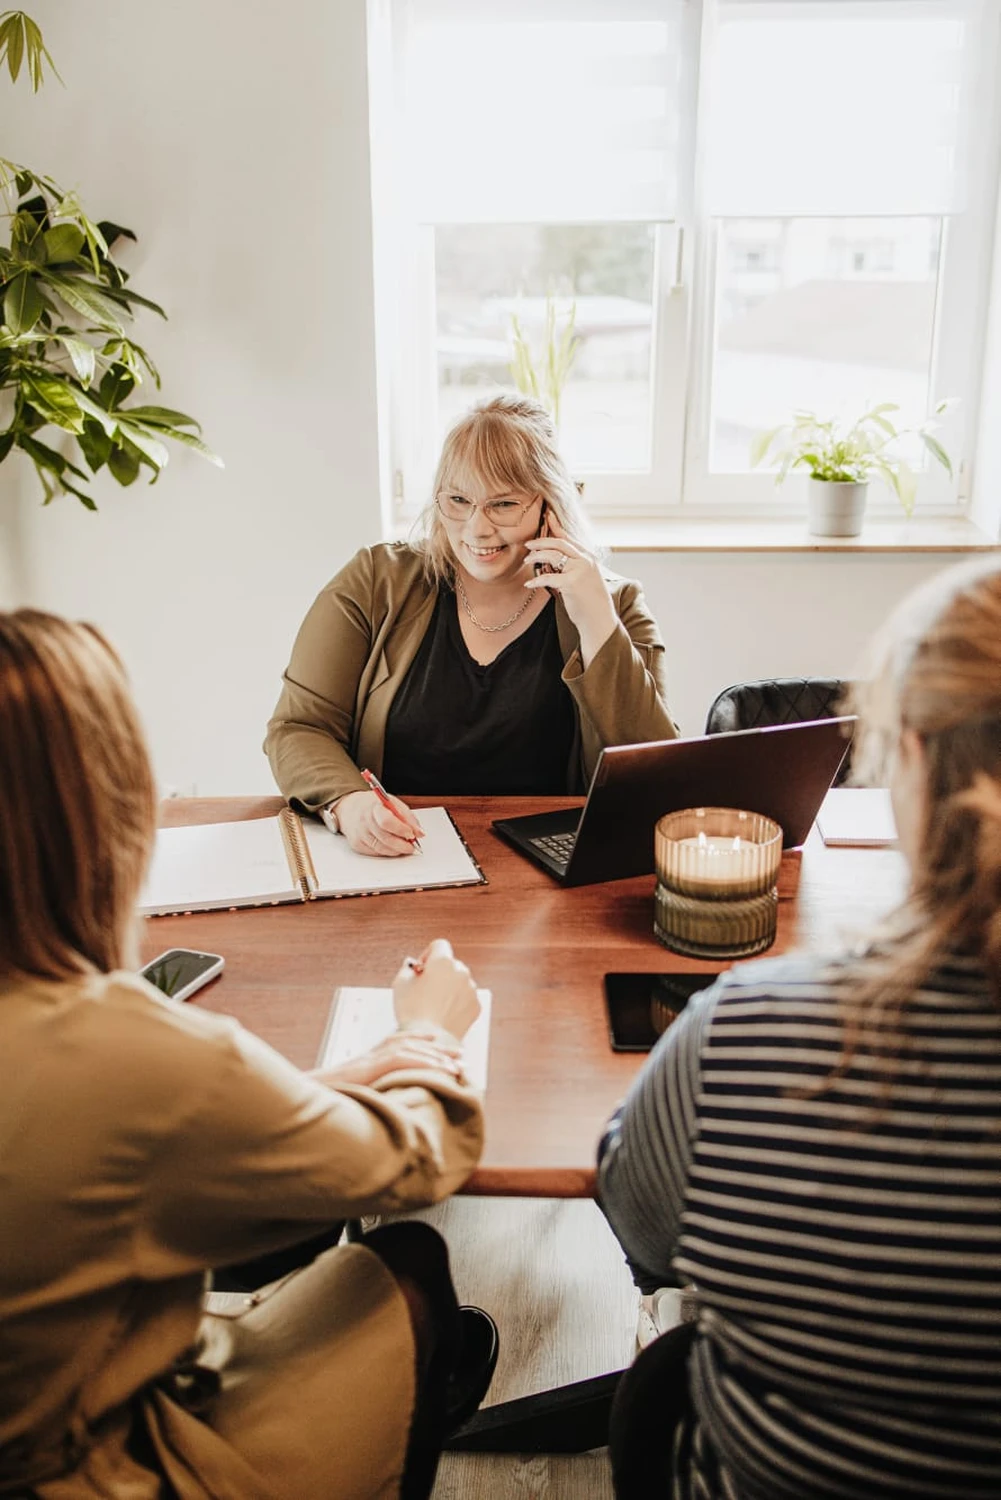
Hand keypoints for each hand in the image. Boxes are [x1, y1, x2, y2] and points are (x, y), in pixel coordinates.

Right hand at [311, 1027, 462, 1087]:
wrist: (304, 1098)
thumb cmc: (325, 1100)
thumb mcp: (350, 1095)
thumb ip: (368, 1093)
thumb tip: (382, 1104)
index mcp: (367, 1060)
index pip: (399, 1044)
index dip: (422, 1042)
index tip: (442, 1045)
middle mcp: (370, 1055)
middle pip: (410, 1044)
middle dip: (437, 1048)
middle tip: (461, 1054)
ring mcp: (369, 1059)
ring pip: (410, 1049)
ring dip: (436, 1056)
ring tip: (457, 1065)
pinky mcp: (368, 1067)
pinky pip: (400, 1059)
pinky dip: (422, 1060)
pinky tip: (438, 1066)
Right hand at [336, 789, 424, 857]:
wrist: (350, 809)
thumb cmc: (374, 806)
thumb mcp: (392, 803)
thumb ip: (407, 817)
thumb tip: (419, 833)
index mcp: (374, 807)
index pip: (387, 821)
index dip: (401, 830)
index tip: (412, 834)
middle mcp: (364, 821)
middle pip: (385, 838)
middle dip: (402, 845)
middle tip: (411, 846)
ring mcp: (359, 834)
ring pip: (381, 848)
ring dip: (396, 850)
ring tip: (404, 847)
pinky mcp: (357, 844)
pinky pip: (375, 853)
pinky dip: (386, 851)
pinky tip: (391, 846)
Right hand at [392, 938, 479, 1039]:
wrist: (429, 1040)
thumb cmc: (412, 1012)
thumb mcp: (400, 983)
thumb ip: (408, 968)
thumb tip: (413, 967)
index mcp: (443, 961)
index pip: (439, 945)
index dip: (428, 955)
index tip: (422, 969)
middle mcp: (461, 971)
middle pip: (451, 964)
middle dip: (439, 973)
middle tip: (426, 989)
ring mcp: (471, 989)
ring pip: (459, 981)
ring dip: (449, 988)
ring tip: (434, 1005)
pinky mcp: (476, 1006)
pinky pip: (466, 998)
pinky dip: (457, 1003)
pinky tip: (443, 1014)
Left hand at [523, 511, 616, 666]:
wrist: (600, 619)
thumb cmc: (590, 601)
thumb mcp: (585, 578)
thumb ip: (573, 566)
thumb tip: (554, 561)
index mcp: (588, 557)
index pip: (569, 538)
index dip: (556, 526)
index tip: (547, 516)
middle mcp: (585, 560)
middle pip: (558, 543)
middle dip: (540, 542)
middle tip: (527, 544)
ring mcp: (579, 571)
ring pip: (552, 555)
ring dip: (536, 556)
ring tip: (527, 561)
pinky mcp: (571, 583)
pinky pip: (549, 577)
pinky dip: (536, 580)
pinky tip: (528, 584)